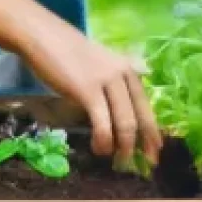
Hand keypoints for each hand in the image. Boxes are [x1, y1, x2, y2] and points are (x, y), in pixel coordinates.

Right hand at [18, 18, 162, 170]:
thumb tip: (121, 117)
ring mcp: (106, 82)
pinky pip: (103, 124)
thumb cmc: (69, 53)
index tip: (155, 151)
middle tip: (140, 164)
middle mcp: (123, 74)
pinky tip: (98, 147)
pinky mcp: (88, 91)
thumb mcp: (100, 65)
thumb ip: (113, 85)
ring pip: (125, 124)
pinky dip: (104, 141)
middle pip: (140, 118)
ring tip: (115, 159)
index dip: (153, 131)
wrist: (45, 37)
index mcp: (128, 69)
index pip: (146, 105)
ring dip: (123, 147)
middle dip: (143, 145)